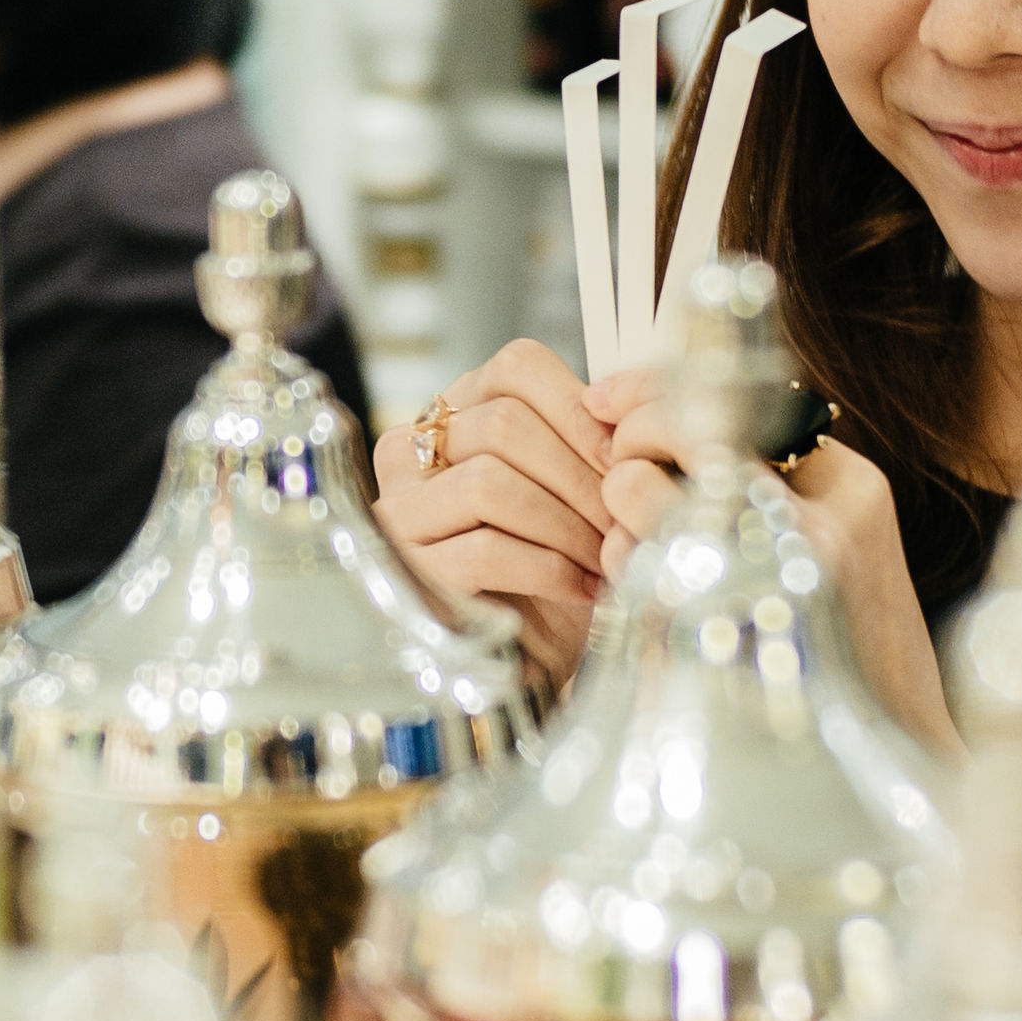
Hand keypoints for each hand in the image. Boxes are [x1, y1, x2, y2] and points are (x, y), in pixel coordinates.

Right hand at [373, 340, 615, 688]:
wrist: (538, 652)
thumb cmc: (561, 563)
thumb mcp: (577, 487)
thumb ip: (588, 436)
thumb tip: (619, 404)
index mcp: (457, 410)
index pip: (515, 367)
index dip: (579, 408)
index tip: (621, 456)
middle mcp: (411, 450)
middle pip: (504, 425)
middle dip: (580, 477)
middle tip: (622, 519)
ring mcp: (400, 509)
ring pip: (489, 483)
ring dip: (565, 524)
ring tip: (603, 555)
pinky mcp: (407, 568)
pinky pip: (483, 550)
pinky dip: (547, 568)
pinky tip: (580, 587)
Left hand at [591, 376, 957, 752]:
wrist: (890, 750)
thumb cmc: (856, 643)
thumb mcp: (844, 538)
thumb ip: (776, 475)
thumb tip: (656, 416)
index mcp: (850, 489)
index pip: (735, 397)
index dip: (653, 391)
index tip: (602, 399)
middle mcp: (811, 529)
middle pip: (679, 436)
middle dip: (629, 447)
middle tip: (621, 472)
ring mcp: (761, 589)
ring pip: (641, 497)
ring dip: (621, 518)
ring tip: (649, 552)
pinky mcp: (712, 645)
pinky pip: (632, 574)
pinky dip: (624, 578)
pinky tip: (651, 605)